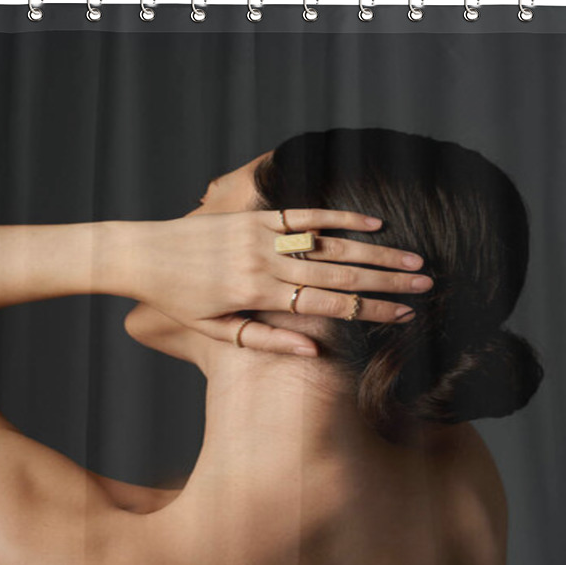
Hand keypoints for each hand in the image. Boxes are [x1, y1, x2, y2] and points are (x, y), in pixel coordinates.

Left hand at [128, 208, 433, 353]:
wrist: (138, 253)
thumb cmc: (177, 300)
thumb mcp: (216, 332)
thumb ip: (267, 342)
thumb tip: (315, 350)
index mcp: (260, 296)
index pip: (329, 305)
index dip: (371, 310)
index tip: (406, 315)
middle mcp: (267, 263)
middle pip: (341, 272)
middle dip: (388, 280)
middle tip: (427, 283)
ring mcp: (261, 235)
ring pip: (330, 243)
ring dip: (376, 250)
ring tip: (412, 258)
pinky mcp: (254, 214)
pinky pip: (303, 213)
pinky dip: (340, 216)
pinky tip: (373, 220)